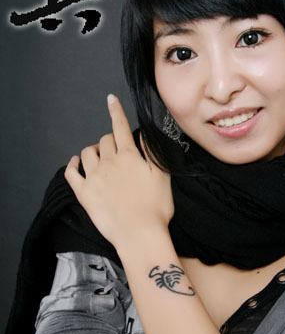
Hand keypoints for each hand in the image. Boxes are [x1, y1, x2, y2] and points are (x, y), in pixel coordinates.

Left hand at [64, 94, 173, 248]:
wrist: (140, 235)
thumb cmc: (156, 208)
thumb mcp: (163, 176)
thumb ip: (153, 152)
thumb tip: (146, 134)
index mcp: (129, 156)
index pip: (120, 127)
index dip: (115, 111)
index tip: (110, 99)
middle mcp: (109, 163)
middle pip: (104, 140)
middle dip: (110, 141)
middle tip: (118, 152)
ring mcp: (94, 178)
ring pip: (87, 153)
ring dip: (93, 151)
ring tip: (100, 159)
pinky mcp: (84, 193)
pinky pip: (71, 172)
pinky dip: (72, 164)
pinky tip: (76, 163)